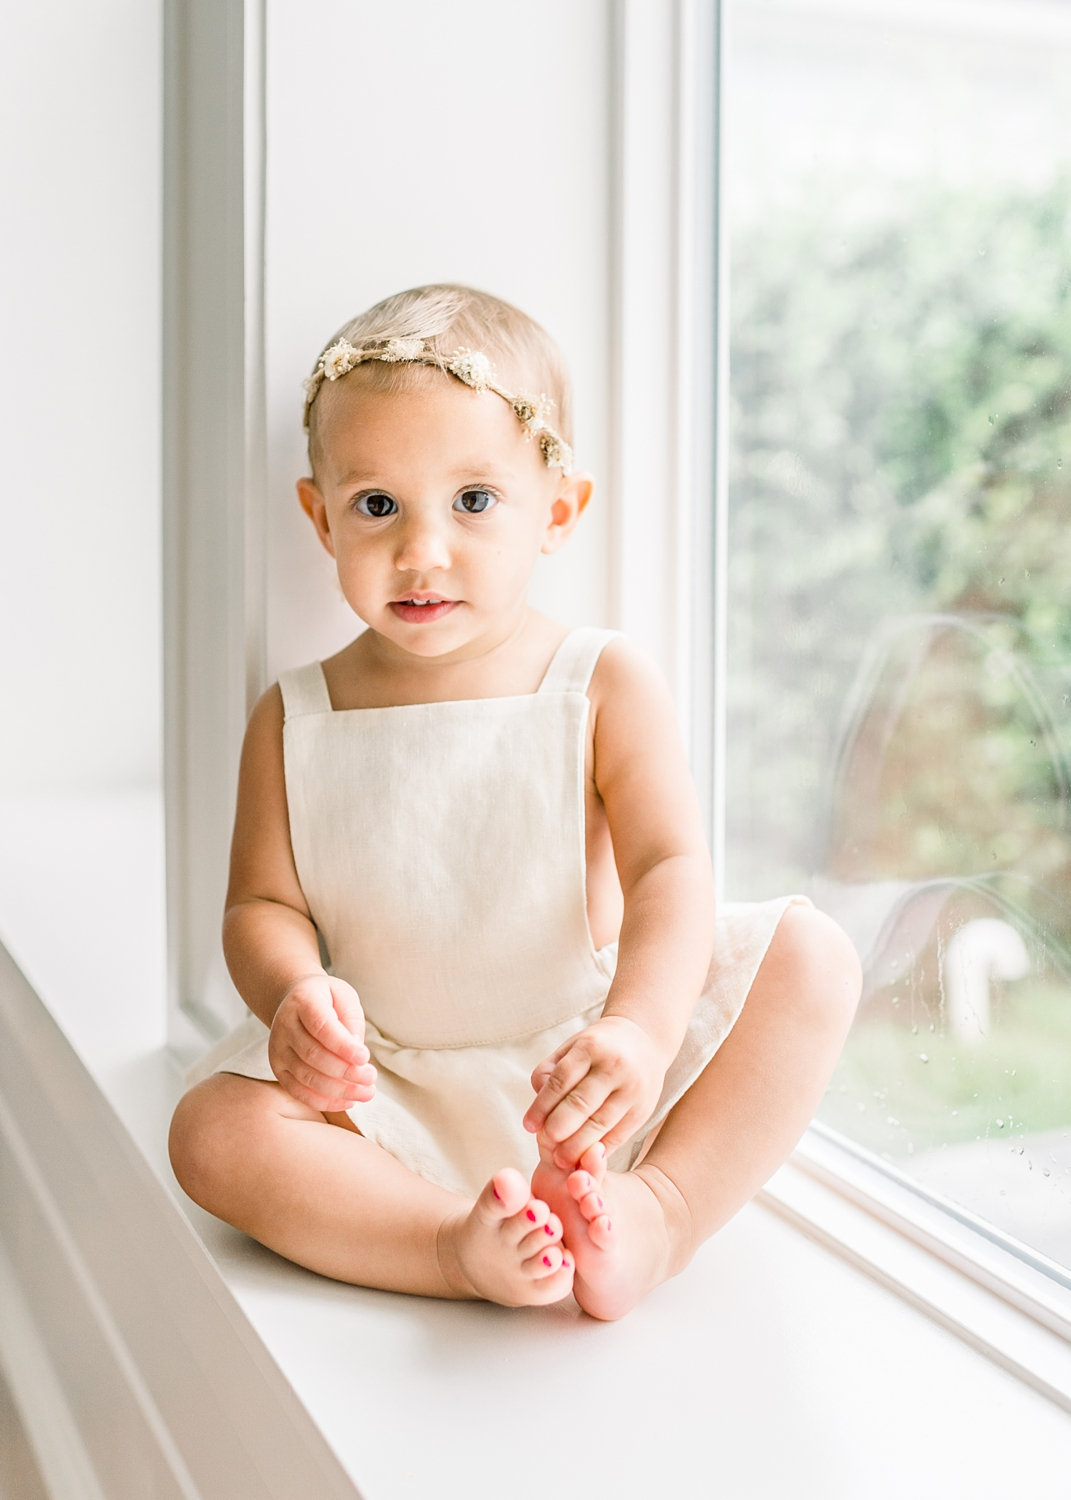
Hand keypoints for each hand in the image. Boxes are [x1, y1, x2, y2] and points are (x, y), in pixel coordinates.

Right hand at [267, 972, 375, 1111]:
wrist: (296, 1001)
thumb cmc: (327, 999)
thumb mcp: (345, 997)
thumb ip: (351, 1023)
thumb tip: (356, 1058)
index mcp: (303, 1001)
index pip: (321, 1026)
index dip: (343, 1046)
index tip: (365, 1057)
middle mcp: (285, 1025)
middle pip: (313, 1055)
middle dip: (346, 1071)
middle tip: (371, 1077)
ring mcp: (278, 1049)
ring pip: (306, 1077)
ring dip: (339, 1090)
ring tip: (366, 1092)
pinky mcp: (278, 1068)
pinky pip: (298, 1091)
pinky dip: (324, 1101)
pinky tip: (347, 1100)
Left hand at [522, 1016, 667, 1169]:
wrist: (644, 1042)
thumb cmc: (598, 1049)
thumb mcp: (571, 1047)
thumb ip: (549, 1073)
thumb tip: (539, 1108)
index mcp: (591, 1047)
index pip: (561, 1080)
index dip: (542, 1106)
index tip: (529, 1126)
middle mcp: (614, 1066)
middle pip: (580, 1103)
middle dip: (559, 1128)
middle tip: (544, 1146)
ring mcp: (632, 1089)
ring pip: (600, 1124)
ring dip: (577, 1146)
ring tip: (561, 1159)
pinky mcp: (643, 1110)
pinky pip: (618, 1135)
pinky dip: (598, 1150)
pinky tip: (583, 1158)